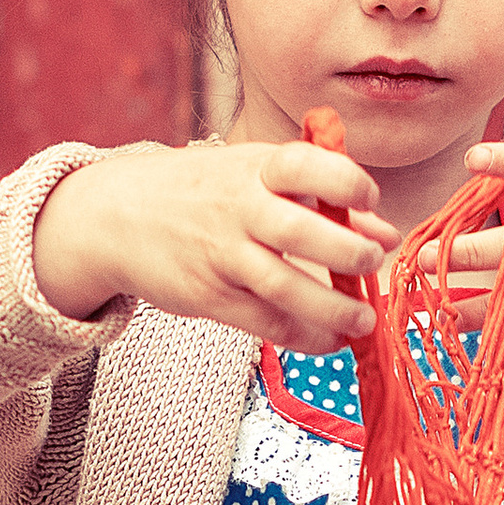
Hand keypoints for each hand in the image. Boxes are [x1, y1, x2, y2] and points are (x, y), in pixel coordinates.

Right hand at [33, 138, 397, 350]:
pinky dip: (305, 336)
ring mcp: (220, 253)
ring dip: (333, 308)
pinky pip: (264, 321)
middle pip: (300, 231)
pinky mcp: (207, 294)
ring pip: (284, 285)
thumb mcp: (256, 177)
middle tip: (374, 263)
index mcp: (255, 167)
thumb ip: (322, 201)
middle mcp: (237, 207)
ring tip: (363, 319)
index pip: (307, 165)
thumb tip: (386, 233)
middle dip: (349, 252)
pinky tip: (330, 339)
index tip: (370, 201)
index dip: (347, 182)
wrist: (117, 215)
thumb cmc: (204, 192)